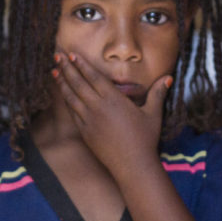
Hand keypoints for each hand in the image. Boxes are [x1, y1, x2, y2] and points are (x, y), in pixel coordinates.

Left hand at [53, 52, 171, 176]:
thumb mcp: (153, 114)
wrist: (133, 165)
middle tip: (57, 56)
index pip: (94, 77)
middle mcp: (98, 107)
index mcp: (114, 99)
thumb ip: (157, 93)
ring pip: (71, 97)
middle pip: (78, 83)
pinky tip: (63, 94)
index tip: (72, 55)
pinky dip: (66, 101)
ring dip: (62, 83)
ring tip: (54, 72)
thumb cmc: (145, 139)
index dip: (82, 64)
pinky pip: (73, 113)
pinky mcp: (85, 132)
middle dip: (67, 68)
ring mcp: (89, 120)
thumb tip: (167, 77)